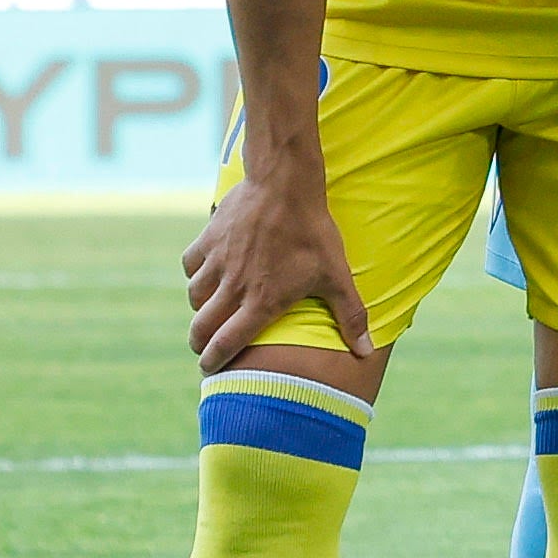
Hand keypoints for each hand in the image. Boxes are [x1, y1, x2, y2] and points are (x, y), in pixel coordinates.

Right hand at [183, 174, 368, 370]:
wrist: (284, 186)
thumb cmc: (313, 232)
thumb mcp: (336, 275)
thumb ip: (351, 315)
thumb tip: (367, 351)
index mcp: (261, 302)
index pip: (227, 344)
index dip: (214, 361)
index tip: (210, 371)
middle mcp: (232, 287)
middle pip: (201, 327)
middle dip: (200, 342)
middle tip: (205, 347)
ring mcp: (216, 263)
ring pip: (194, 297)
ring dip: (201, 308)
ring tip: (212, 311)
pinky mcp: (207, 240)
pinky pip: (190, 266)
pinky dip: (196, 274)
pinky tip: (208, 273)